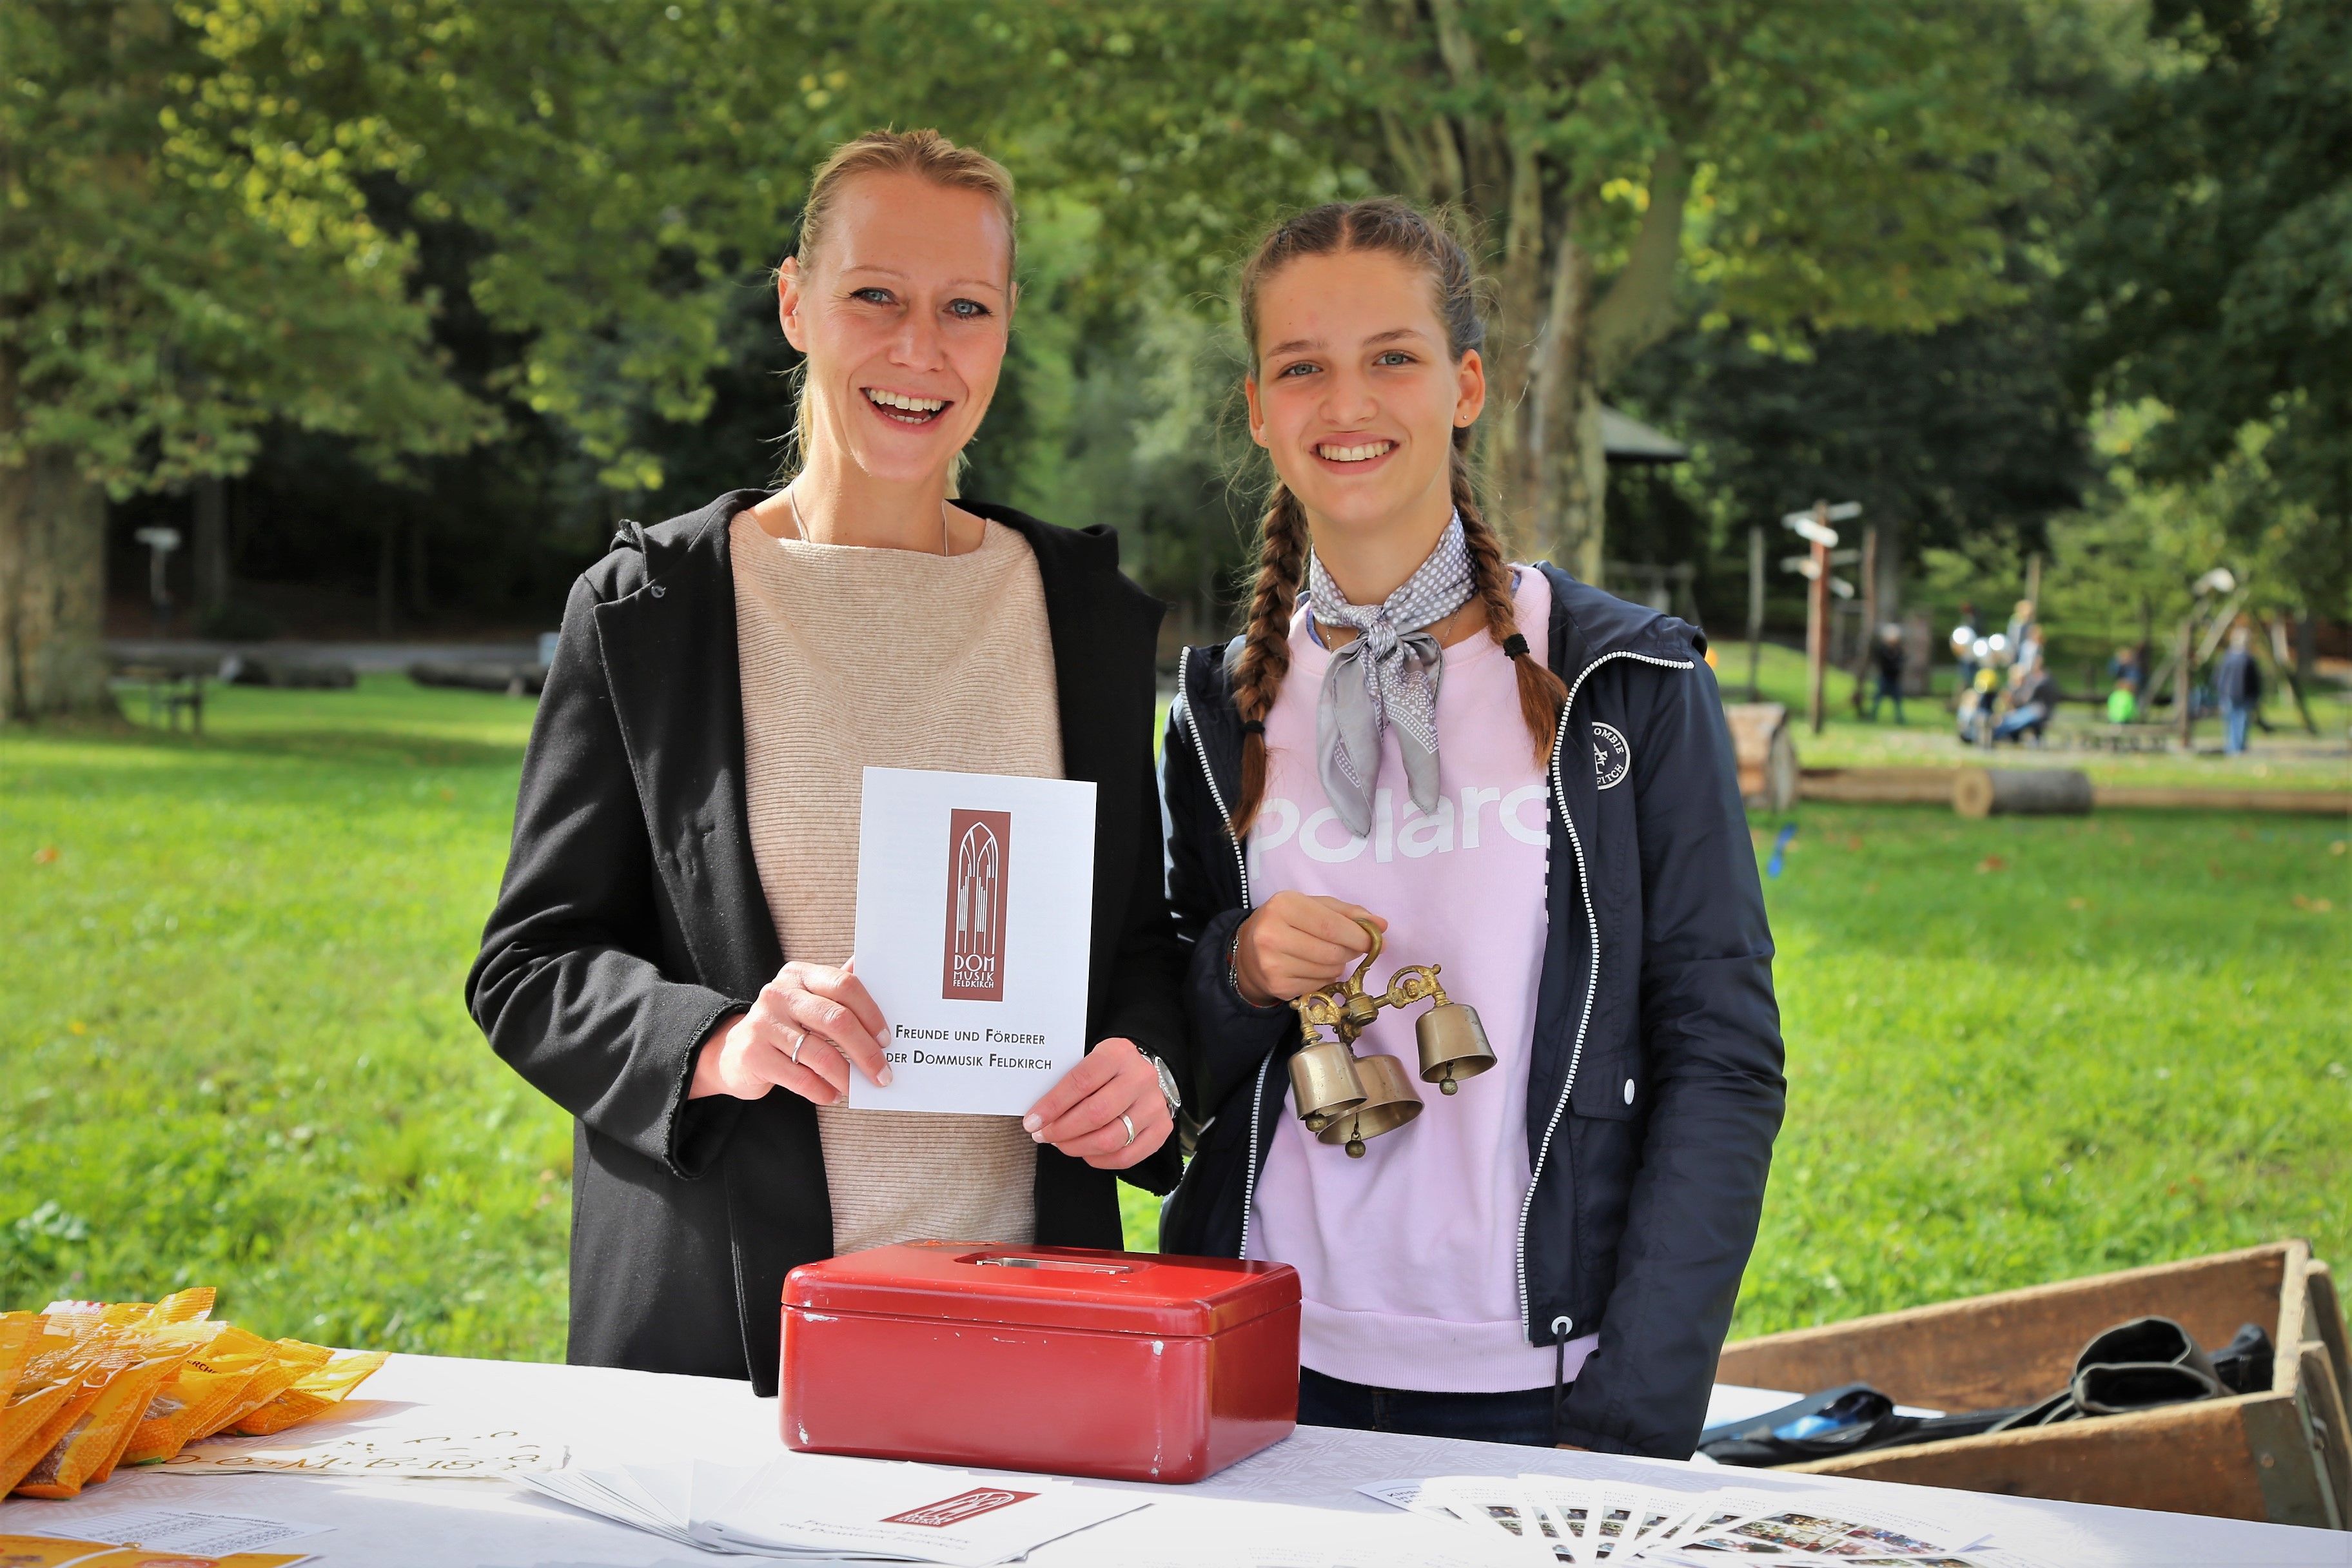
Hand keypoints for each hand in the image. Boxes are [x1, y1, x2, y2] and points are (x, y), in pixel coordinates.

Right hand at [689, 958, 890, 1105]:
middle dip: (866, 1052)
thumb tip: (884, 977)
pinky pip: (801, 1078)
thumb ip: (840, 991)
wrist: (736, 1053)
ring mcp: (763, 1023)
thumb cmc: (786, 1026)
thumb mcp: (809, 1002)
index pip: (844, 985)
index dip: (871, 1013)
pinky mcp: (753, 1054)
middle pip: (836, 1020)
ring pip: (820, 1054)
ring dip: (846, 1077)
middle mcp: (779, 993)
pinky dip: (823, 1091)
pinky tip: (832, 1095)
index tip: (887, 1040)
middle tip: (883, 1075)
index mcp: (799, 975)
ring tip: (856, 1088)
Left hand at [1021, 1038, 1171, 1169]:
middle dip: (1061, 1130)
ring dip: (1077, 1147)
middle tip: (1042, 1135)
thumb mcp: (1088, 1059)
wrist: (1143, 1072)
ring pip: (1110, 1139)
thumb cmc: (1105, 1069)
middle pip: (1095, 1114)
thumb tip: (1038, 1114)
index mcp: (1118, 1053)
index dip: (1052, 1105)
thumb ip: (1067, 1080)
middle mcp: (1141, 1078)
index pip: (1081, 1082)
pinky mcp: (1162, 1128)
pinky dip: (1098, 1160)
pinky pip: (1126, 1156)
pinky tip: (1084, 1152)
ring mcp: (1154, 1105)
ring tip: (1060, 1143)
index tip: (1032, 1121)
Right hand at [1232, 892, 1385, 1006]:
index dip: (1358, 935)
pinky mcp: (1278, 986)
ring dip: (1339, 964)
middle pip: (1332, 951)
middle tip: (1355, 947)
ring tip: (1328, 954)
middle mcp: (1272, 935)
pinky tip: (1315, 967)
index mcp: (1283, 906)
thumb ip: (1347, 913)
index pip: (1330, 925)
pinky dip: (1326, 977)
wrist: (1248, 952)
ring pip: (1328, 970)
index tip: (1375, 940)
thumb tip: (1382, 925)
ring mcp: (1273, 964)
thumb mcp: (1311, 907)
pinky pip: (1319, 985)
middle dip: (1352, 951)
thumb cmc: (1286, 923)